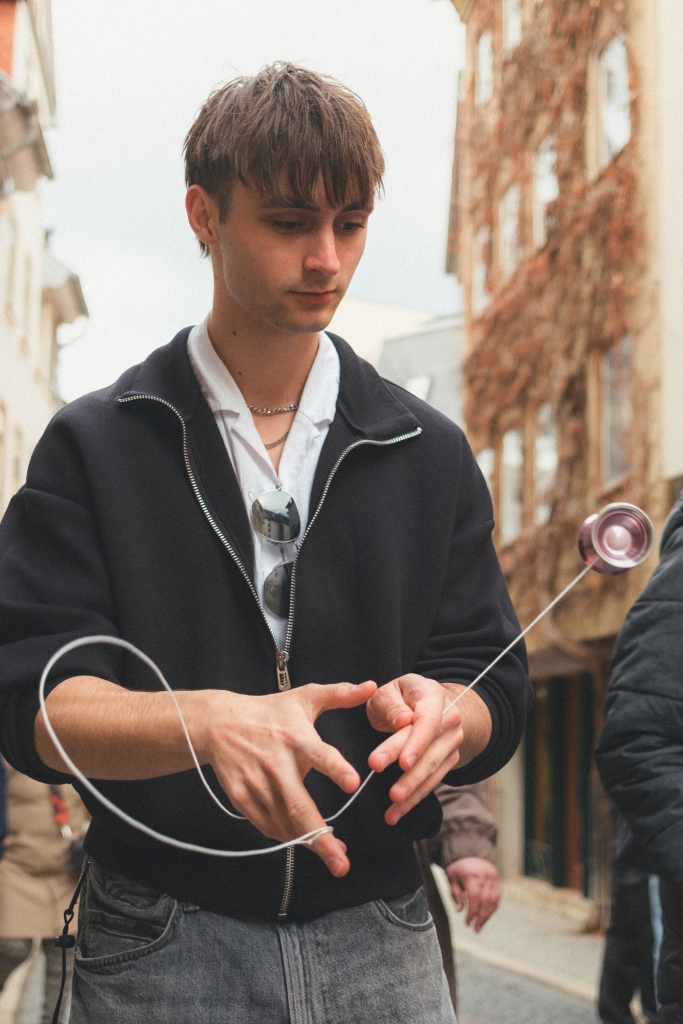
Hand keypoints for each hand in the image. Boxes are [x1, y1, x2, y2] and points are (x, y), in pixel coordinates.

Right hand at [196, 681, 376, 877]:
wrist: (220, 723)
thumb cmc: (270, 711)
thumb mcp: (305, 698)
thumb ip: (340, 695)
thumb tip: (372, 686)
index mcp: (297, 738)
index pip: (319, 754)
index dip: (335, 768)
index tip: (353, 783)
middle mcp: (277, 763)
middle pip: (300, 806)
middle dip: (321, 837)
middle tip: (342, 861)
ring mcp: (257, 783)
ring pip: (285, 822)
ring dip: (308, 841)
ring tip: (332, 854)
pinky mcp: (242, 797)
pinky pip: (267, 825)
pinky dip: (285, 835)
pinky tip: (302, 839)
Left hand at [366, 674, 471, 825]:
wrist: (426, 703)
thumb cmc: (400, 697)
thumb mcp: (388, 691)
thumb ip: (391, 704)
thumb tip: (402, 721)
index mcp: (433, 696)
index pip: (428, 721)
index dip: (417, 743)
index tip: (402, 763)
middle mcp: (450, 719)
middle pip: (430, 751)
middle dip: (411, 775)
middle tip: (392, 793)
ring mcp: (452, 741)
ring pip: (433, 770)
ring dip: (413, 791)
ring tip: (393, 807)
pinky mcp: (448, 760)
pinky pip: (432, 782)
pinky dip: (414, 799)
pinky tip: (396, 813)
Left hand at [446, 857, 500, 931]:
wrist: (471, 852)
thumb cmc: (459, 868)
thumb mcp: (452, 878)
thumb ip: (455, 894)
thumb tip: (459, 910)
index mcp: (472, 877)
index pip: (475, 898)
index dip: (472, 913)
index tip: (467, 923)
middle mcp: (485, 878)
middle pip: (485, 902)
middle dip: (480, 918)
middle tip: (475, 929)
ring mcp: (493, 880)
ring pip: (493, 901)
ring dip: (487, 916)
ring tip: (480, 927)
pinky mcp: (497, 882)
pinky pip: (497, 898)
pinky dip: (492, 909)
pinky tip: (486, 917)